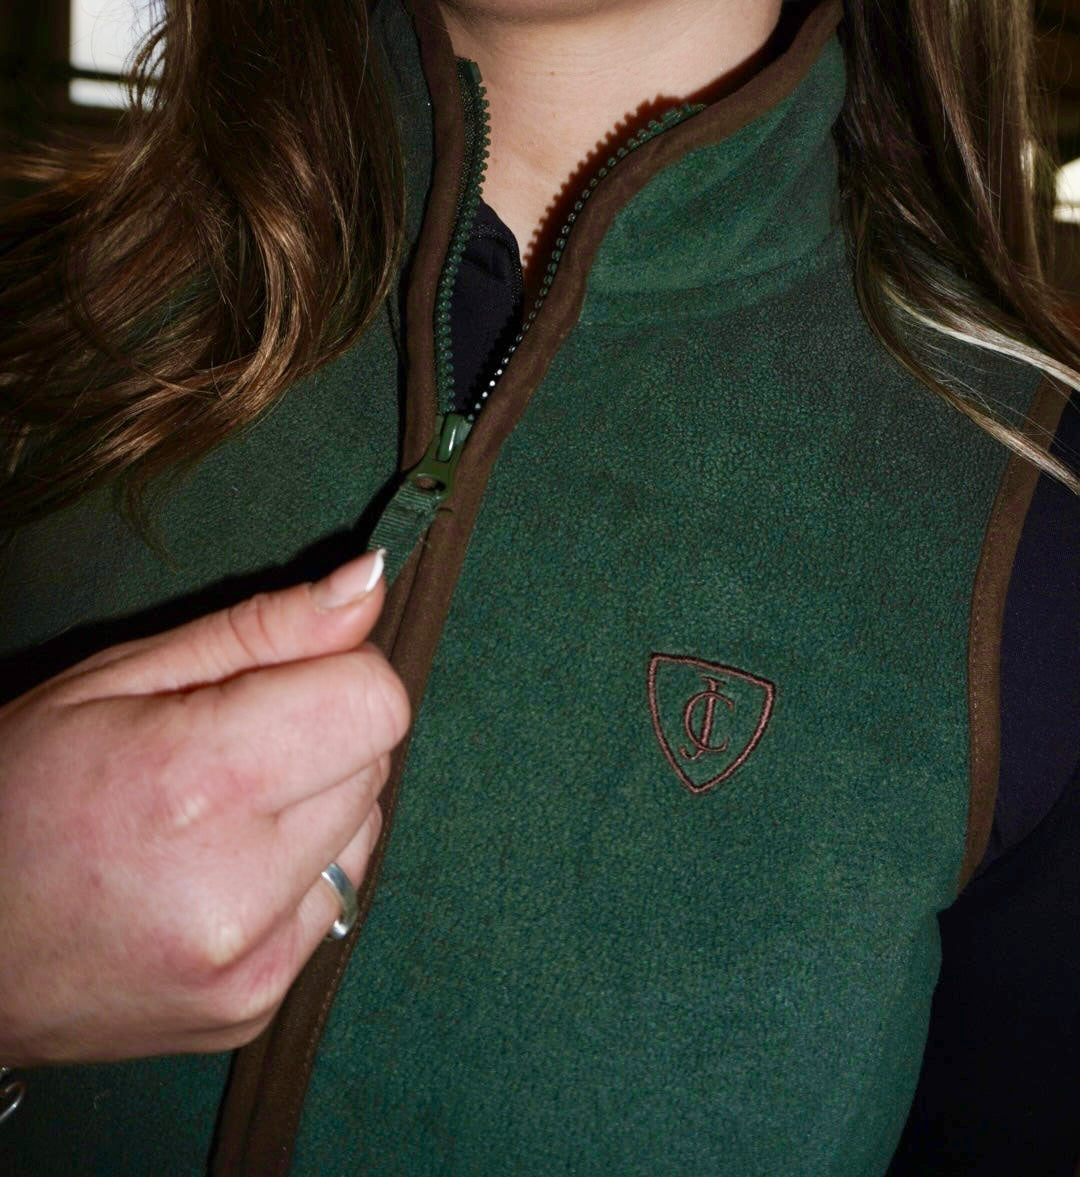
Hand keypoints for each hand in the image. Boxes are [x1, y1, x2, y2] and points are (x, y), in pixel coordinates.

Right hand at [0, 549, 408, 1065]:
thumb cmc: (17, 793)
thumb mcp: (120, 678)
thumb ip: (265, 628)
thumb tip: (372, 581)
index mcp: (196, 785)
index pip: (375, 704)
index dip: (338, 674)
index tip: (278, 681)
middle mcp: (238, 890)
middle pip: (376, 762)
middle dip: (321, 736)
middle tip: (223, 751)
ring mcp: (255, 963)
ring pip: (365, 828)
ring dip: (315, 806)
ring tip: (213, 820)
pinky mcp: (264, 1001)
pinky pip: (337, 895)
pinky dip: (297, 872)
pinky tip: (217, 873)